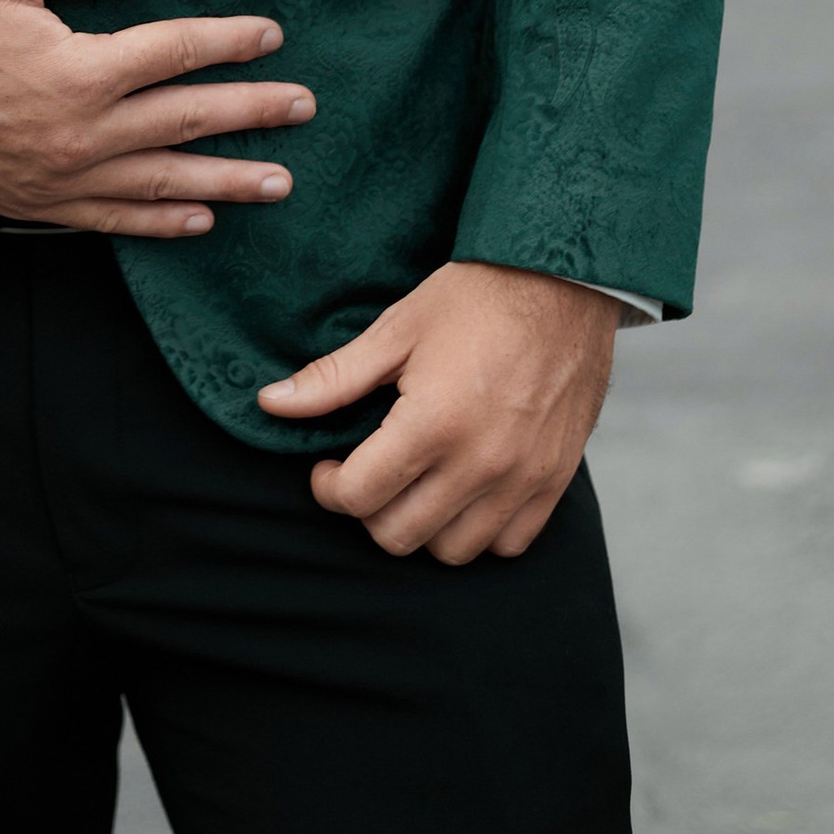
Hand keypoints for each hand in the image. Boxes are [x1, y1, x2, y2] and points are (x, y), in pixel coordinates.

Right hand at [0, 0, 314, 232]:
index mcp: (80, 67)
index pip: (177, 51)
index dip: (229, 41)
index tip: (270, 34)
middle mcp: (81, 131)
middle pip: (186, 120)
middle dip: (253, 113)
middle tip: (303, 108)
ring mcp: (61, 175)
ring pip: (163, 181)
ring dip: (228, 181)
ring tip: (279, 181)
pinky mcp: (37, 201)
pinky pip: (114, 219)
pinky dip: (161, 222)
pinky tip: (199, 220)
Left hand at [256, 259, 616, 562]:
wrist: (562, 282)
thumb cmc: (476, 299)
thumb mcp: (395, 330)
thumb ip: (333, 377)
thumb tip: (271, 403)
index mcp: (434, 422)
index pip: (359, 497)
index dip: (327, 487)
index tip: (327, 466)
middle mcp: (481, 463)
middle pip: (399, 535)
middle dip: (367, 510)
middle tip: (365, 474)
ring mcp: (523, 478)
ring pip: (453, 551)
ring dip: (420, 526)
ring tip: (412, 484)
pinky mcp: (555, 481)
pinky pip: (509, 544)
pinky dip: (479, 531)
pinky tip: (461, 492)